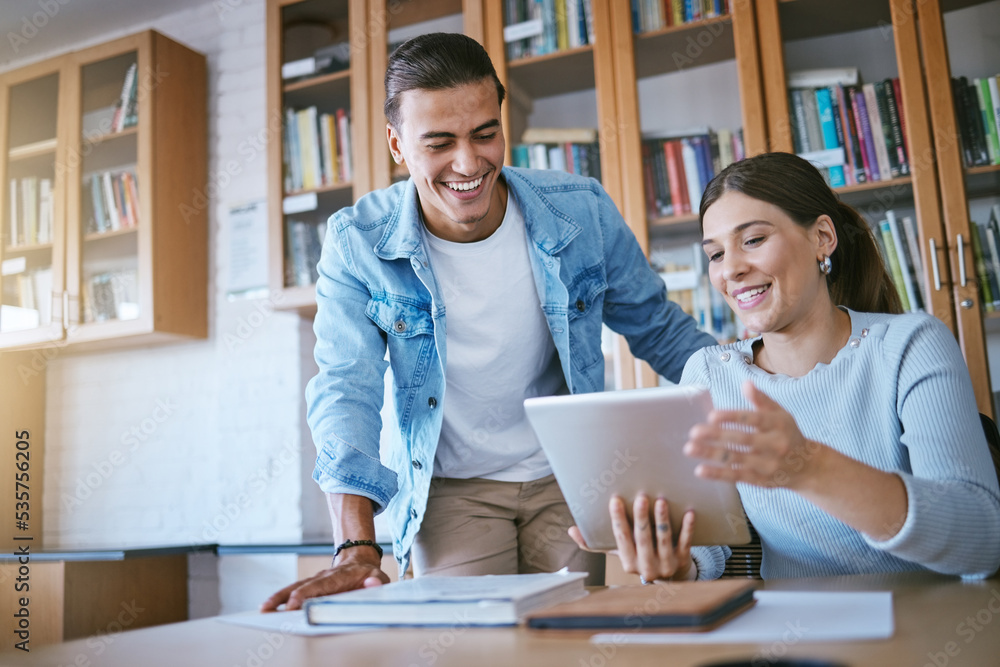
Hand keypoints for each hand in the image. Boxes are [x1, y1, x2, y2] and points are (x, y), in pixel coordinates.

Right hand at [260, 550, 389, 611]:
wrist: (359, 559)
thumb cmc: (368, 574)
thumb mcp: (378, 576)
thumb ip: (377, 581)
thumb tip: (373, 583)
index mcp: (339, 576)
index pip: (321, 585)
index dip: (307, 594)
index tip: (294, 604)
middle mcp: (323, 576)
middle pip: (302, 586)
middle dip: (287, 597)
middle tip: (272, 609)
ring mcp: (314, 580)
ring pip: (294, 587)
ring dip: (278, 598)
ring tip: (264, 609)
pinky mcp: (309, 586)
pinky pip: (293, 591)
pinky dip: (280, 599)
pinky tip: (267, 608)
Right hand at [585, 494, 693, 582]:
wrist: (669, 577)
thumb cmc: (638, 557)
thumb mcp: (617, 552)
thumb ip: (594, 543)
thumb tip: (571, 530)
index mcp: (628, 563)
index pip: (621, 538)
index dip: (618, 519)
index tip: (615, 500)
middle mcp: (646, 567)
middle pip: (643, 539)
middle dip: (641, 517)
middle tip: (641, 497)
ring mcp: (666, 564)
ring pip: (664, 540)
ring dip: (662, 520)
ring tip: (661, 501)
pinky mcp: (683, 560)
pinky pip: (685, 543)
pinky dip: (687, 528)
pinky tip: (689, 513)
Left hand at [684, 380, 825, 489]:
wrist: (807, 467)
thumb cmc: (787, 434)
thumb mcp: (780, 414)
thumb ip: (762, 400)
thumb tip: (746, 383)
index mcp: (779, 425)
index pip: (754, 420)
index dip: (732, 418)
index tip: (712, 416)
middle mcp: (775, 445)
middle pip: (742, 440)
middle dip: (716, 436)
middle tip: (693, 432)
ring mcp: (768, 465)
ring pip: (736, 459)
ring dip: (711, 454)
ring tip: (689, 448)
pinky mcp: (761, 481)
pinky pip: (737, 476)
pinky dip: (718, 474)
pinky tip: (700, 470)